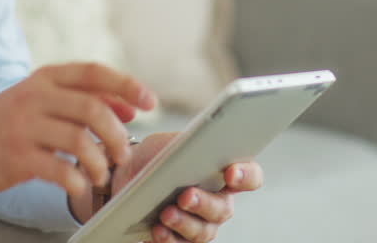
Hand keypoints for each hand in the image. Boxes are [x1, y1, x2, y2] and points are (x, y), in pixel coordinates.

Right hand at [0, 63, 156, 199]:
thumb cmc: (3, 124)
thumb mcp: (39, 101)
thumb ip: (82, 99)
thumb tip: (130, 106)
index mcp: (44, 78)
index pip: (94, 72)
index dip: (127, 85)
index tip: (150, 102)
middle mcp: (34, 97)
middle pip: (93, 108)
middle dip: (117, 133)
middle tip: (122, 152)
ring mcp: (24, 127)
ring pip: (80, 140)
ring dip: (100, 161)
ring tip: (101, 172)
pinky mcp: (16, 158)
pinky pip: (61, 170)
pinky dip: (79, 180)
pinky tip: (80, 184)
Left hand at [110, 133, 264, 242]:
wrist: (125, 176)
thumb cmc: (154, 158)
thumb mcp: (167, 144)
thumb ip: (185, 146)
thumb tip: (195, 150)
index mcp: (223, 173)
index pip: (251, 176)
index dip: (247, 175)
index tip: (231, 173)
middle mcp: (217, 202)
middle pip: (223, 209)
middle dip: (204, 203)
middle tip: (186, 196)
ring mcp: (200, 224)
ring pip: (204, 232)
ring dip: (185, 223)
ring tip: (166, 213)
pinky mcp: (180, 240)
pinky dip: (169, 239)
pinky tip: (158, 230)